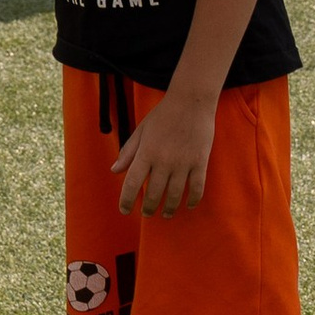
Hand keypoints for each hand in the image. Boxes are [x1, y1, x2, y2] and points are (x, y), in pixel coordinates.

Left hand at [111, 85, 215, 217]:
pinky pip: (197, 188)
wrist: (191, 100)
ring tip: (166, 214)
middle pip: (153, 194)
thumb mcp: (141, 130)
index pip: (132, 183)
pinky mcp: (200, 162)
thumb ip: (128, 152)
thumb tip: (114, 171)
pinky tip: (188, 205)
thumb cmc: (163, 115)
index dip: (126, 200)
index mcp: (146, 152)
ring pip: (174, 195)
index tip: (124, 210)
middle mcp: (163, 160)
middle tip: (147, 214)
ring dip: (169, 208)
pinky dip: (193, 200)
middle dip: (148, 208)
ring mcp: (183, 163)